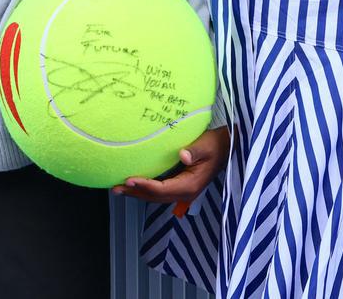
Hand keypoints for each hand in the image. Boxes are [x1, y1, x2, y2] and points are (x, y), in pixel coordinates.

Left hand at [112, 126, 229, 203]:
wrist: (227, 148)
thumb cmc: (216, 145)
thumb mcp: (206, 146)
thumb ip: (194, 151)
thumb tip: (183, 156)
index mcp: (190, 185)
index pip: (162, 189)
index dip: (145, 185)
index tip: (129, 180)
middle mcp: (185, 192)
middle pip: (155, 196)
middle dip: (135, 193)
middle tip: (115, 188)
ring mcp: (183, 190)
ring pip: (156, 196)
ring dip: (138, 193)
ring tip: (119, 188)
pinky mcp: (181, 185)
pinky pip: (160, 191)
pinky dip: (146, 189)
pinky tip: (135, 184)